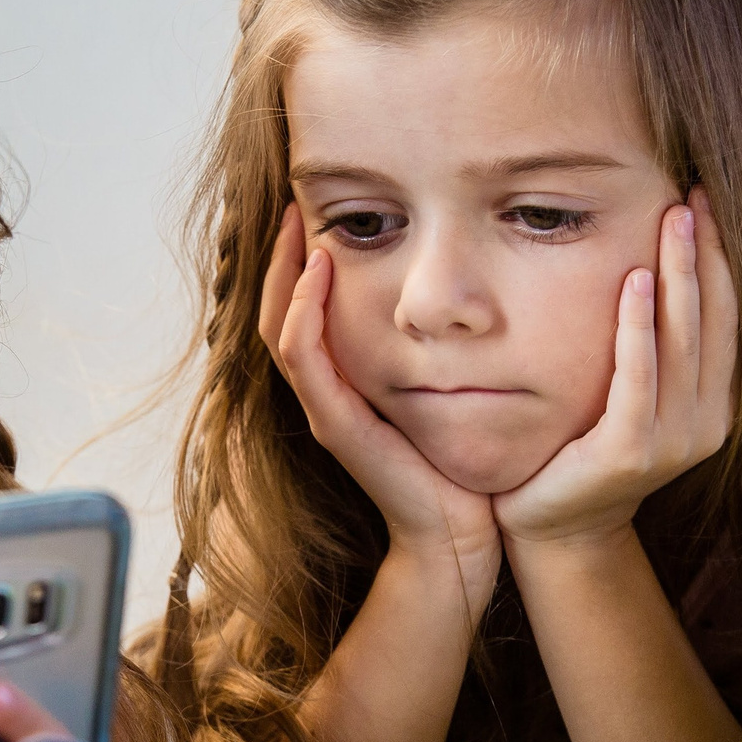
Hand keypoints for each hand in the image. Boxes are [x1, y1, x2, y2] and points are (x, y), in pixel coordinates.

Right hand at [261, 205, 501, 608]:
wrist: (461, 537)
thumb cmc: (459, 465)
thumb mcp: (445, 392)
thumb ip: (439, 351)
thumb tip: (464, 296)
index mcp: (344, 383)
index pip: (302, 308)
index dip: (302, 261)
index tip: (316, 211)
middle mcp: (326, 393)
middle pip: (278, 310)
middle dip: (284, 256)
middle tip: (295, 203)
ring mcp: (326, 410)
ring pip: (281, 327)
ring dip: (287, 273)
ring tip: (300, 224)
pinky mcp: (338, 426)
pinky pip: (305, 359)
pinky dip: (305, 313)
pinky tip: (320, 273)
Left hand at [492, 192, 737, 549]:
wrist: (552, 524)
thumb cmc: (579, 449)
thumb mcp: (627, 394)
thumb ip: (649, 346)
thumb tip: (644, 265)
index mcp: (713, 403)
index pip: (727, 316)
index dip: (721, 258)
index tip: (706, 202)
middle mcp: (707, 421)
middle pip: (715, 319)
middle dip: (706, 253)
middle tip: (693, 195)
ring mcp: (675, 440)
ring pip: (685, 340)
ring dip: (680, 275)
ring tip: (673, 220)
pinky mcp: (632, 452)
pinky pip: (639, 377)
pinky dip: (638, 327)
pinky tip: (634, 280)